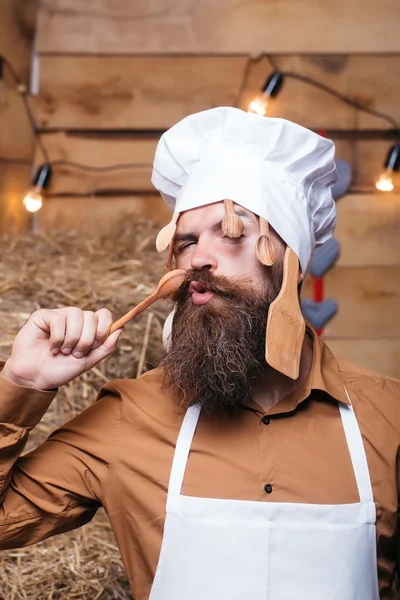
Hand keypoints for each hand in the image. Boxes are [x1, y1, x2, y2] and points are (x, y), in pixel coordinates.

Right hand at [1, 307, 122, 389]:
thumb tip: (122, 328)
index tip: (96, 345)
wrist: (36, 379)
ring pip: (76, 314)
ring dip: (71, 339)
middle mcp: (75, 319)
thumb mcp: (88, 361)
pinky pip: (58, 319)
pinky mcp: (43, 315)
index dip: (104, 328)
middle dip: (87, 340)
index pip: (104, 314)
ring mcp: (59, 315)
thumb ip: (106, 347)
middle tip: (75, 353)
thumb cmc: (61, 370)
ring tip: (63, 351)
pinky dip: (57, 337)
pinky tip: (52, 347)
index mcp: (88, 327)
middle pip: (92, 316)